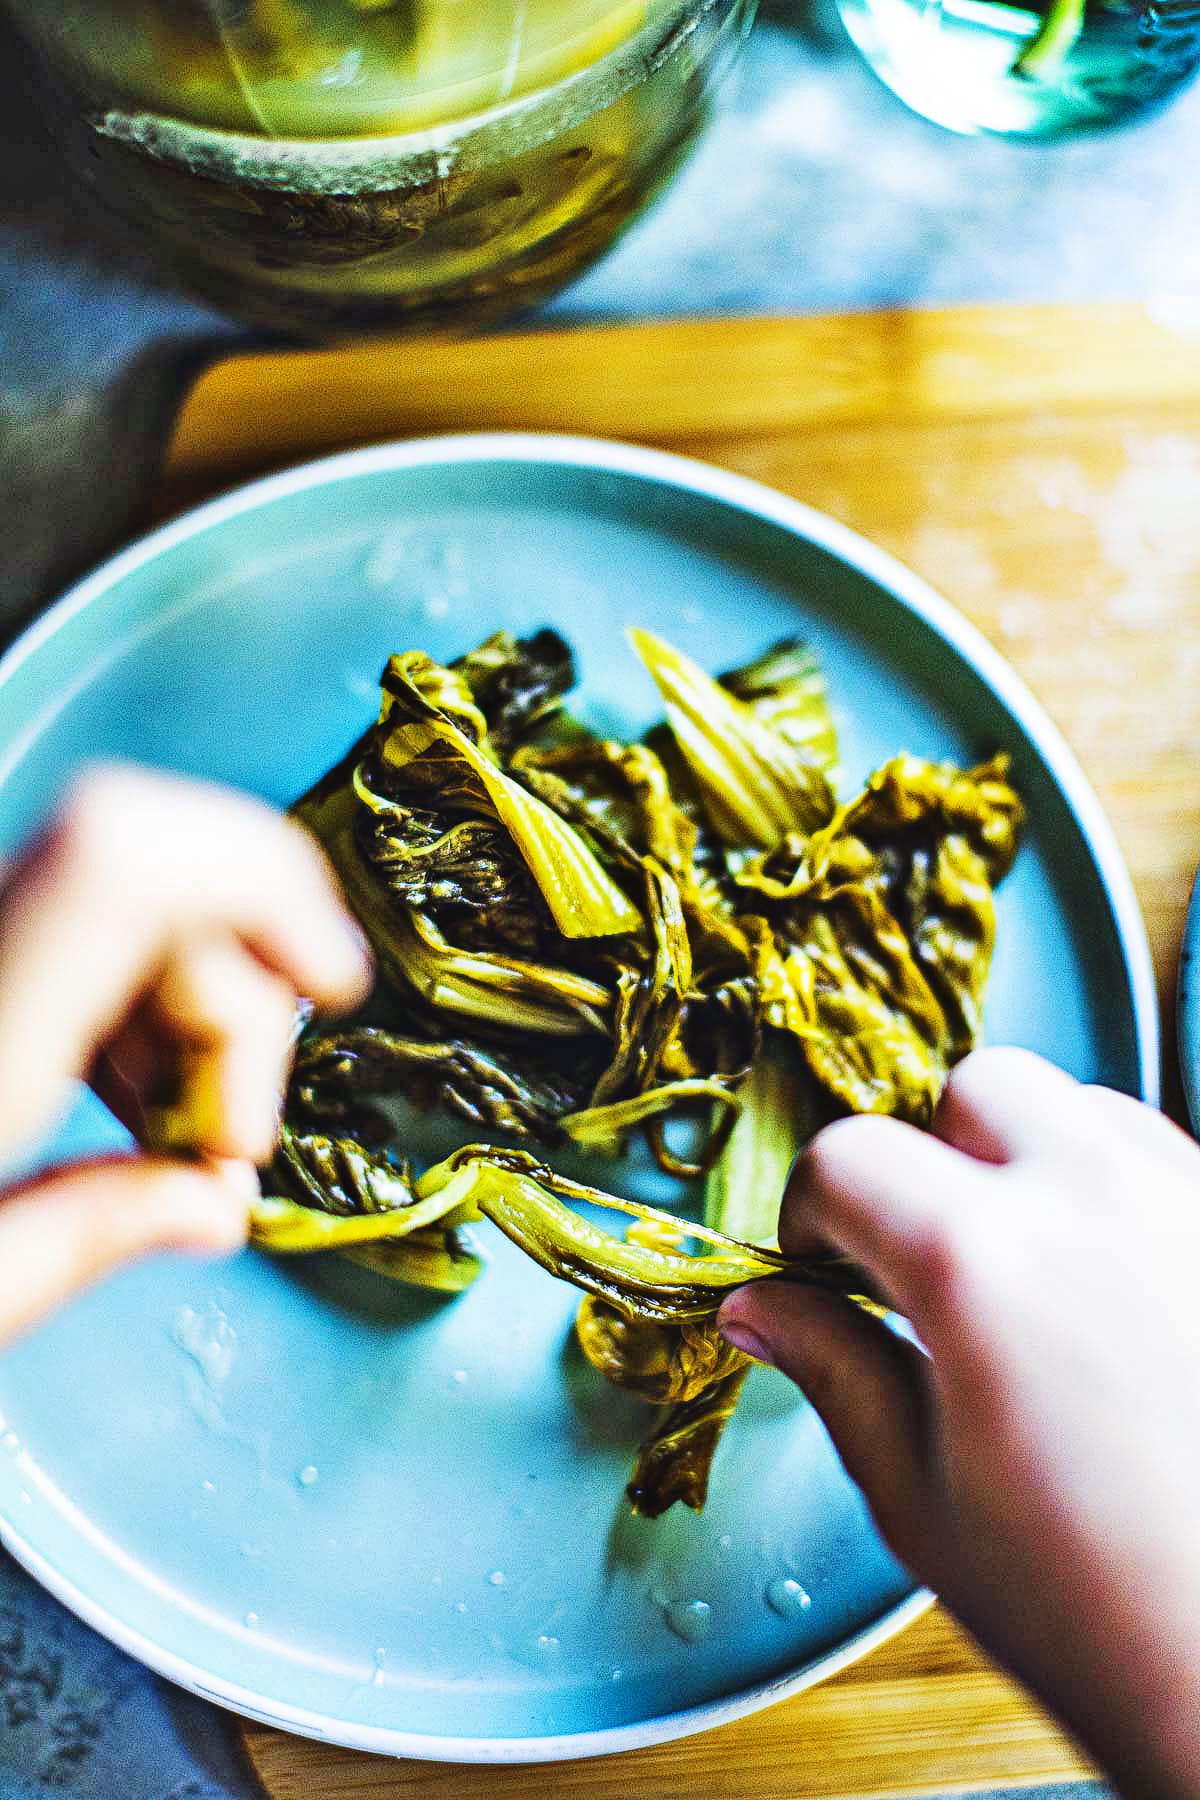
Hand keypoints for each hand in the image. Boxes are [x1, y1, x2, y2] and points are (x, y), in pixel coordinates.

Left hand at [0, 764, 370, 1344]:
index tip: (329, 984)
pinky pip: (70, 938)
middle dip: (237, 995)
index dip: (260, 878)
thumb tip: (212, 1205)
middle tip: (225, 1141)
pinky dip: (126, 1009)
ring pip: (121, 901)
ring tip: (173, 1143)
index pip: (126, 857)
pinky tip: (118, 1104)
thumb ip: (86, 1235)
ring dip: (188, 1009)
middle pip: (153, 878)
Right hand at [719, 1048, 1199, 1799]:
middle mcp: (1096, 1196)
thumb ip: (832, 1367)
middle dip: (928, 1155)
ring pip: (1081, 1103)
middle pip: (972, 1087)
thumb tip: (759, 1306)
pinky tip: (1107, 1287)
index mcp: (982, 1258)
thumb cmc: (1097, 1612)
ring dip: (1028, 1156)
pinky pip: (1166, 1159)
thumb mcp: (918, 1494)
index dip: (812, 1211)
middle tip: (921, 1257)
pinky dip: (1117, 1188)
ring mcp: (1191, 1204)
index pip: (849, 1155)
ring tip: (1024, 1269)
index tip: (819, 1261)